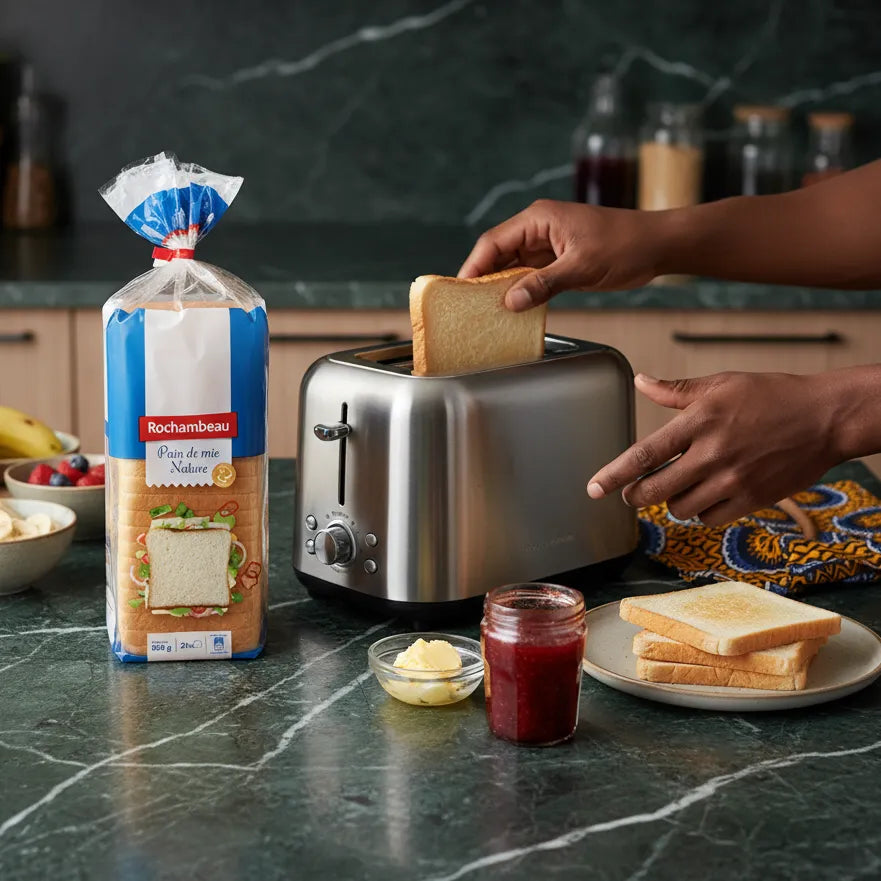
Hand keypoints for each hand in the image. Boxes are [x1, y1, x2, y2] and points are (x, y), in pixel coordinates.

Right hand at [458, 200, 665, 310]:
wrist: (658, 245)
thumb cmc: (626, 245)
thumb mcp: (581, 268)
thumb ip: (543, 285)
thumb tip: (510, 301)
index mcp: (539, 219)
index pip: (493, 242)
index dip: (473, 267)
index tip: (460, 292)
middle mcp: (538, 229)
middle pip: (498, 255)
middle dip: (483, 280)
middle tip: (468, 308)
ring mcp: (548, 245)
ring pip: (512, 268)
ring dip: (501, 288)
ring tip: (486, 313)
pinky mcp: (558, 261)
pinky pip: (530, 277)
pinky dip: (521, 293)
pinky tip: (514, 310)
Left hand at [586, 371, 844, 526]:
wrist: (826, 417)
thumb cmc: (772, 395)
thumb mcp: (721, 383)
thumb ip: (676, 390)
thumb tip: (641, 381)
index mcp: (699, 421)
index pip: (644, 454)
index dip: (614, 475)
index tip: (593, 489)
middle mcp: (712, 453)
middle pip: (655, 490)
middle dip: (636, 495)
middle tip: (634, 492)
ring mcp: (733, 480)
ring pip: (680, 507)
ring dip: (672, 501)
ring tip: (680, 485)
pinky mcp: (752, 499)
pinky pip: (709, 518)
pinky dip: (700, 511)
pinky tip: (706, 495)